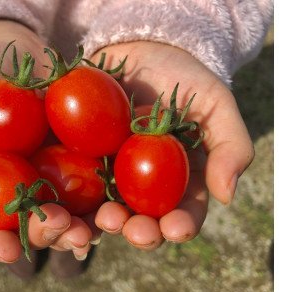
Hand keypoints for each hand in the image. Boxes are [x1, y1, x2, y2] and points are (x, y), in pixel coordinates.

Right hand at [0, 20, 92, 261]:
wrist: (27, 57)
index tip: (8, 250)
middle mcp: (20, 196)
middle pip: (29, 230)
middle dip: (43, 237)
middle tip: (56, 225)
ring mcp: (55, 186)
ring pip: (66, 222)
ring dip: (76, 232)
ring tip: (85, 230)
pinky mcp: (88, 170)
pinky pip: (98, 196)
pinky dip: (105, 208)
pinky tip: (112, 210)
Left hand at [92, 41, 253, 248]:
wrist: (138, 47)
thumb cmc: (182, 76)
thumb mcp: (215, 104)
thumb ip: (231, 146)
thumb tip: (226, 197)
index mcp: (180, 179)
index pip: (184, 211)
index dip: (181, 225)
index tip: (176, 228)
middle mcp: (145, 185)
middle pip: (144, 219)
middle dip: (142, 232)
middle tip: (136, 232)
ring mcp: (111, 173)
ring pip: (109, 209)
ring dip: (108, 223)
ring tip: (106, 219)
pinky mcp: (83, 159)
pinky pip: (76, 184)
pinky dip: (74, 203)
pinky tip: (72, 211)